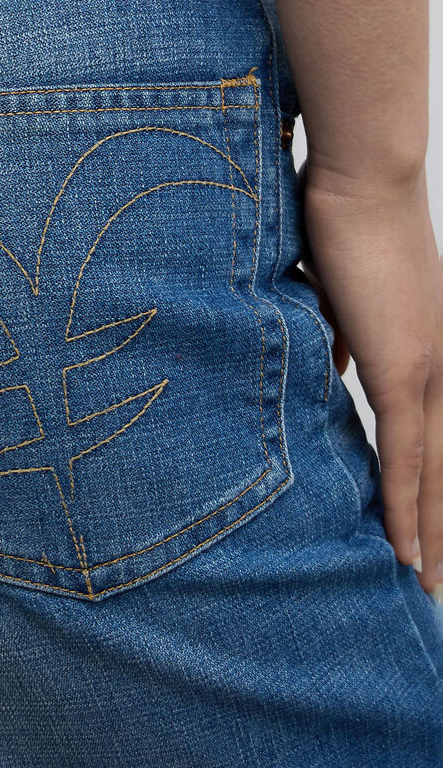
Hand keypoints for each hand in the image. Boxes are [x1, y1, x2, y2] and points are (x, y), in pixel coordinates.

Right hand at [302, 164, 442, 593]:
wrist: (363, 180)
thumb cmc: (346, 221)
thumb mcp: (342, 296)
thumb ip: (344, 338)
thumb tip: (335, 367)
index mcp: (434, 349)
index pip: (439, 439)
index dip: (437, 491)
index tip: (431, 532)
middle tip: (440, 584)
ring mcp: (433, 371)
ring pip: (442, 476)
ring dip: (437, 537)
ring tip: (432, 587)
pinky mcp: (405, 370)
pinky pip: (409, 456)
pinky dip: (410, 510)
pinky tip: (408, 551)